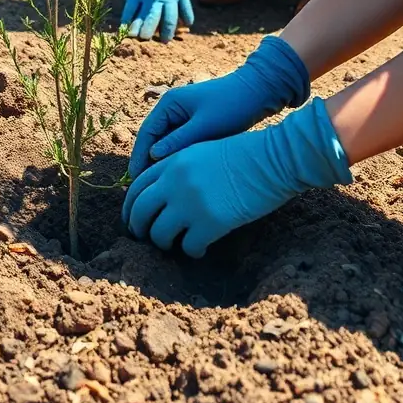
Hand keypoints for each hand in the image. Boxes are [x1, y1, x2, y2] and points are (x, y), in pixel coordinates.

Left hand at [123, 96, 351, 256]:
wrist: (272, 158)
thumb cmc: (243, 153)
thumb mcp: (201, 151)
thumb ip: (178, 169)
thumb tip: (163, 195)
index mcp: (172, 162)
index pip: (136, 188)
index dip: (130, 208)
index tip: (132, 220)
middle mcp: (175, 182)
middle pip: (140, 212)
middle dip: (139, 229)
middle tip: (145, 238)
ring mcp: (191, 203)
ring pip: (160, 234)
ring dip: (164, 243)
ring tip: (175, 244)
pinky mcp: (210, 222)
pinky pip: (189, 247)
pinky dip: (192, 251)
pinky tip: (199, 249)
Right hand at [129, 36, 309, 176]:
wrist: (259, 92)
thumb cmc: (232, 105)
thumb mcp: (205, 125)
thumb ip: (178, 141)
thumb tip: (153, 156)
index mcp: (169, 103)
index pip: (146, 133)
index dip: (139, 157)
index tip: (136, 180)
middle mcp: (172, 109)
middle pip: (153, 140)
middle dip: (148, 163)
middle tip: (145, 189)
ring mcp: (183, 117)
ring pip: (166, 144)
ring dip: (162, 163)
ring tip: (159, 188)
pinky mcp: (195, 126)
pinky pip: (180, 145)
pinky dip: (176, 159)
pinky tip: (178, 178)